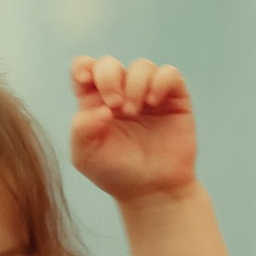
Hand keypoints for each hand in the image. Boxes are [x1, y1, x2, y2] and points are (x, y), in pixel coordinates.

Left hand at [70, 53, 196, 202]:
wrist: (151, 191)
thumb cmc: (115, 173)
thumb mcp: (85, 156)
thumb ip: (81, 129)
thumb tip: (101, 108)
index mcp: (94, 102)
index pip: (85, 68)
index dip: (84, 67)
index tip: (85, 81)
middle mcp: (120, 93)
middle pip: (110, 63)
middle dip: (110, 78)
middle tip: (115, 105)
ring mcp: (148, 94)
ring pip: (141, 66)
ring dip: (135, 84)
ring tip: (134, 111)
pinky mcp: (174, 99)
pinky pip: (170, 74)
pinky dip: (160, 82)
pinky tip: (153, 102)